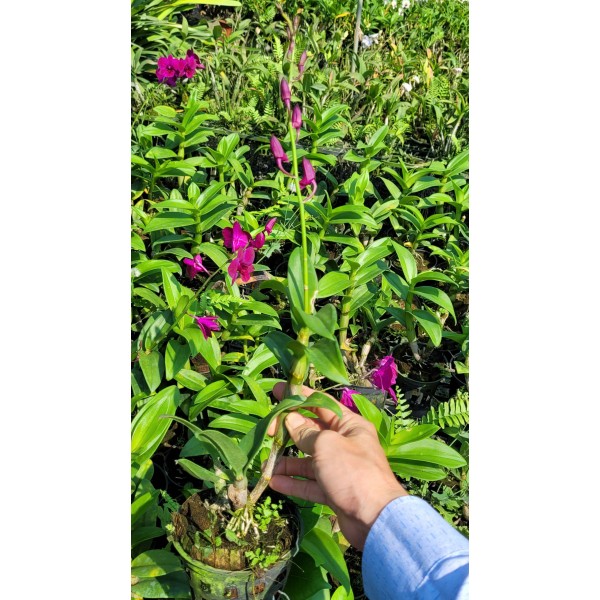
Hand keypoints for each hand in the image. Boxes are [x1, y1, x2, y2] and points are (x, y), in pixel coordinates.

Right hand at [266, 382, 406, 549]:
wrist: (375, 518)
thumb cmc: (352, 471)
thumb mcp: (326, 445)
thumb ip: (305, 433)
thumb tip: (290, 421)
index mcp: (350, 426)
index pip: (321, 404)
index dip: (299, 396)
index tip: (278, 390)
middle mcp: (345, 444)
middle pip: (312, 432)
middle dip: (289, 431)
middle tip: (268, 431)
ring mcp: (339, 469)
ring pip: (308, 460)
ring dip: (287, 461)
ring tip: (266, 463)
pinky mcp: (334, 491)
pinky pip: (310, 483)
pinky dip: (294, 482)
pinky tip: (275, 482)